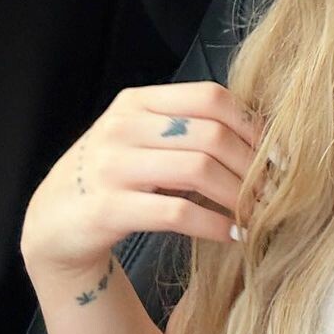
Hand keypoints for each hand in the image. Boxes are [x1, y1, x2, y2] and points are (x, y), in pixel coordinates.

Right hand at [19, 81, 272, 276]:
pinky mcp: (107, 208)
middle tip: (274, 193)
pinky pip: (176, 213)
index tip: (278, 156)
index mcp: (137, 103)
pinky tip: (233, 236)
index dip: (252, 126)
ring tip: (258, 215)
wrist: (56, 224)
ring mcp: (110, 167)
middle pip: (211, 135)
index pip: (210, 97)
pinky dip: (214, 225)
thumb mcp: (144, 143)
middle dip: (253, 167)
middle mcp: (122, 127)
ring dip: (238, 196)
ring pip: (198, 170)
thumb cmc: (114, 181)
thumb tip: (263, 140)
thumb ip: (187, 132)